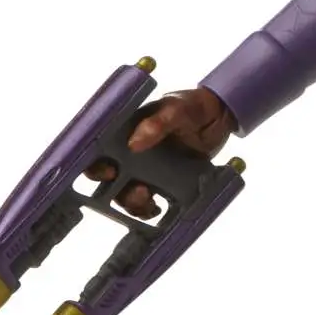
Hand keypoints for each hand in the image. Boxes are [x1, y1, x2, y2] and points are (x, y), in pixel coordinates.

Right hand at [84, 88, 235, 219]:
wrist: (220, 117)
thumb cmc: (192, 105)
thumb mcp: (176, 108)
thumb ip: (158, 122)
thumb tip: (134, 143)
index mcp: (126, 130)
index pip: (98, 149)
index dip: (95, 164)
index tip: (108, 173)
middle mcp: (130, 152)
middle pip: (108, 177)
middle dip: (113, 190)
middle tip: (136, 191)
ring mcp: (144, 168)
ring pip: (126, 191)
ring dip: (131, 201)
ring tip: (148, 200)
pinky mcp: (161, 180)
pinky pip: (147, 199)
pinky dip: (147, 208)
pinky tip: (157, 209)